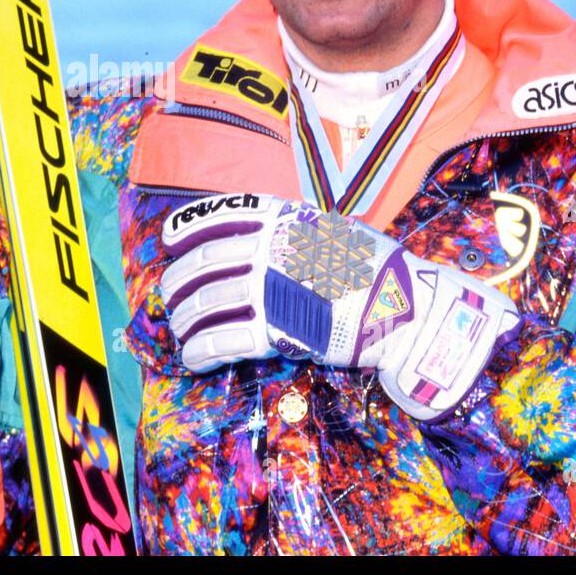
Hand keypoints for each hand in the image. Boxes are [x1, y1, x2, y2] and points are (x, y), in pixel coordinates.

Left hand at [160, 193, 520, 419]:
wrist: (405, 308)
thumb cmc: (373, 270)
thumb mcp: (330, 230)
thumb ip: (291, 233)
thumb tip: (260, 239)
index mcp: (280, 221)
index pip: (218, 216)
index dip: (186, 229)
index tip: (170, 241)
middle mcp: (267, 250)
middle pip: (203, 264)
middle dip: (178, 283)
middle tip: (170, 297)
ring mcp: (269, 290)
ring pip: (206, 304)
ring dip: (185, 320)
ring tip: (179, 330)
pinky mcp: (275, 331)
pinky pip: (223, 341)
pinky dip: (200, 351)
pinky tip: (192, 358)